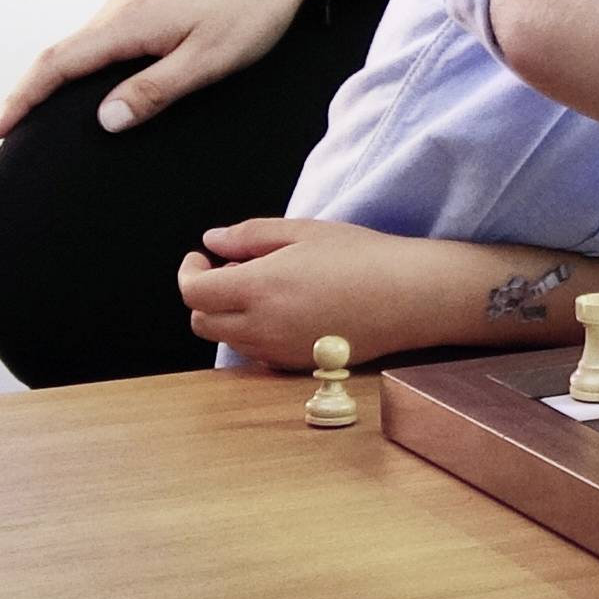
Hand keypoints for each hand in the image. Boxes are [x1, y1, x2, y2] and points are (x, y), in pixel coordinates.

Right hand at [0, 0, 314, 137]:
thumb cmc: (255, 5)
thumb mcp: (209, 59)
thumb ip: (155, 91)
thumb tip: (104, 120)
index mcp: (128, 22)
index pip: (57, 65)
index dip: (22, 99)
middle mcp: (123, 4)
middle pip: (64, 52)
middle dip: (33, 90)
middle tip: (12, 126)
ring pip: (87, 39)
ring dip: (63, 73)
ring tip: (47, 107)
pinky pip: (110, 29)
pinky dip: (92, 57)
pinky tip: (101, 74)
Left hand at [177, 218, 451, 368]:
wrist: (409, 297)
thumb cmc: (362, 257)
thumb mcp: (303, 232)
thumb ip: (250, 236)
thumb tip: (212, 241)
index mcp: (258, 288)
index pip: (194, 292)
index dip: (189, 273)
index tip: (201, 258)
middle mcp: (261, 327)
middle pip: (202, 322)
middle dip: (205, 296)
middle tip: (231, 270)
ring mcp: (279, 351)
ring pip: (228, 340)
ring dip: (229, 315)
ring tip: (264, 287)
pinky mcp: (297, 366)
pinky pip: (257, 354)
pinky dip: (254, 333)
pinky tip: (284, 310)